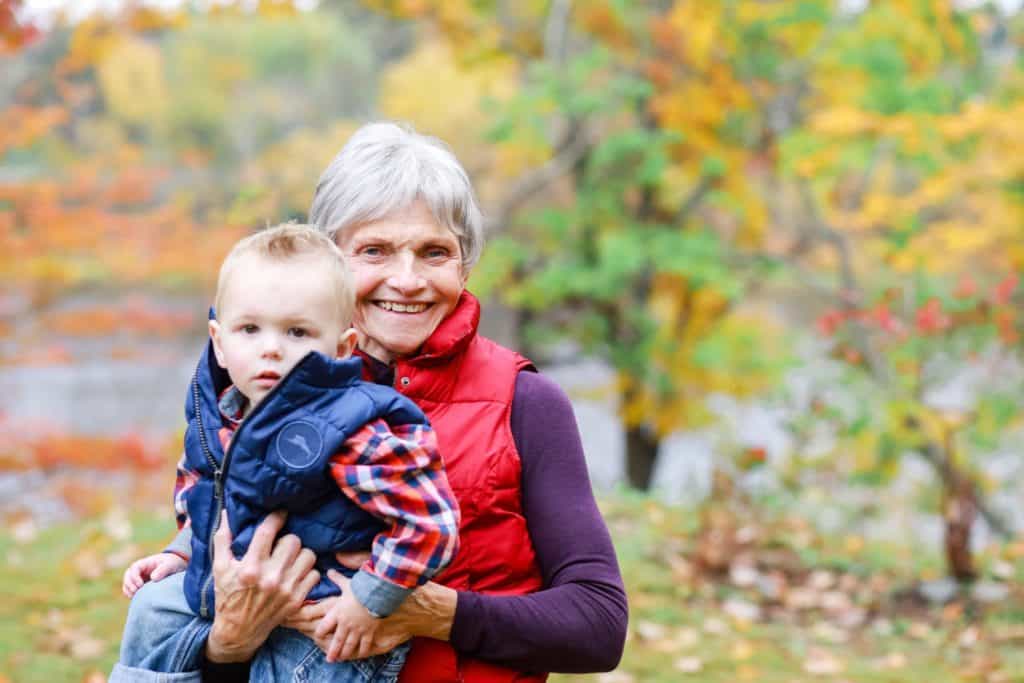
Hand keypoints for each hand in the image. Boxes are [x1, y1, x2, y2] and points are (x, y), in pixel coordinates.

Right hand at [122, 552, 186, 596]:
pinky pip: (130, 590)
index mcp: (145, 563)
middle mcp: (139, 570)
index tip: (141, 585)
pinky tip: (136, 598)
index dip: (135, 577)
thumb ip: (163, 570)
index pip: (134, 568)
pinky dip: (130, 594)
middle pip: (127, 576)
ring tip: (135, 596)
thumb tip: (153, 578)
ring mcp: (138, 578)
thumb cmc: (172, 563)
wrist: (175, 567)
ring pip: (127, 584)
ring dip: (128, 590)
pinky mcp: (139, 586)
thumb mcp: (170, 565)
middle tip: (136, 592)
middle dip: (129, 584)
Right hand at [204, 510, 320, 662]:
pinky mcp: (297, 600)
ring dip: (300, 554)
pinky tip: (296, 573)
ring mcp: (286, 590)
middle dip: (287, 539)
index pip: (268, 531)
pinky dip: (307, 572)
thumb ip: (222, 539)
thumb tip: (226, 513)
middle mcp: (271, 578)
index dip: (277, 517)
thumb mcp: (220, 568)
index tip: (280, 513)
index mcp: (250, 567)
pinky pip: (314, 574)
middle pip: (293, 541)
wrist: (238, 631)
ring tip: (290, 558)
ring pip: (308, 556)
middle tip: (280, 545)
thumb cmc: (227, 596)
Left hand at [315, 572, 380, 661]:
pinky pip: (365, 645)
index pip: (323, 627)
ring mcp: (357, 630)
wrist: (377, 594)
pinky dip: (362, 651)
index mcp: (337, 613)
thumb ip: (337, 579)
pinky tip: (361, 654)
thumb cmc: (361, 588)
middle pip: (336, 642)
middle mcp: (345, 624)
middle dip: (332, 651)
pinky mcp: (369, 632)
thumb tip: (329, 570)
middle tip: (330, 659)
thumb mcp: (347, 583)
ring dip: (344, 654)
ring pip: (349, 646)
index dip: (319, 632)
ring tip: (341, 659)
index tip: (318, 635)